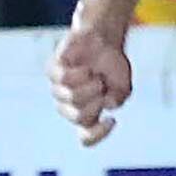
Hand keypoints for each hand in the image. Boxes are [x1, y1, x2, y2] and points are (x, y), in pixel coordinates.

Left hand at [51, 17, 133, 145]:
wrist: (103, 38)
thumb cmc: (111, 66)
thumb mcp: (123, 86)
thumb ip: (118, 99)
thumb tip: (105, 104)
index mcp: (88, 113)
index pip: (85, 137)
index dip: (97, 135)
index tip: (112, 121)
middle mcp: (70, 104)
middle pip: (79, 118)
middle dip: (96, 103)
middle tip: (102, 88)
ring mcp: (59, 88)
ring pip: (71, 99)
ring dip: (90, 87)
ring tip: (95, 76)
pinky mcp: (53, 70)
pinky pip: (63, 80)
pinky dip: (79, 74)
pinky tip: (85, 69)